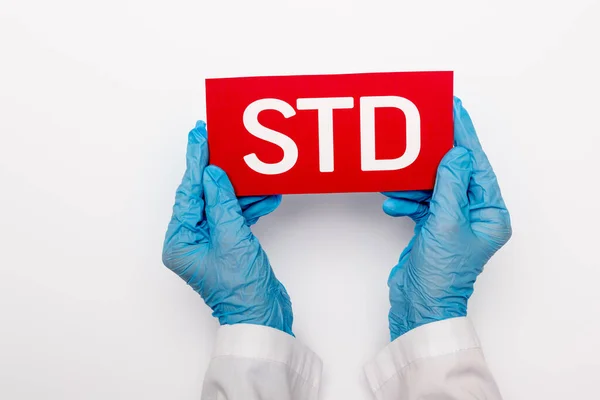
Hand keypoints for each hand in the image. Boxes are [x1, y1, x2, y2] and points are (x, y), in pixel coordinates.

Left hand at [162, 121, 292, 334]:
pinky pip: (234, 217)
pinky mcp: (227, 244)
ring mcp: (209, 242)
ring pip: (221, 204)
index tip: (199, 137)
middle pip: (202, 195)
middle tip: (215, 138)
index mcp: (180, 241)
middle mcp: (190, 241)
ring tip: (250, 169)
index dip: (196, 163)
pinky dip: (248, 207)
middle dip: (215, 170)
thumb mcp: (232, 238)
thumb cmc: (242, 289)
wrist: (262, 315)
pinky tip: (264, 196)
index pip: (188, 193)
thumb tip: (213, 175)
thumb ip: (222, 203)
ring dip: (239, 190)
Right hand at [383, 98, 511, 340]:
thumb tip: (456, 154)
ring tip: (398, 180)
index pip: (476, 165)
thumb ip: (450, 185)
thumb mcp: (446, 224)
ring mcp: (452, 220)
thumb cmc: (440, 276)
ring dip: (414, 183)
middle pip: (455, 172)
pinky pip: (421, 201)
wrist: (419, 305)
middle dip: (435, 157)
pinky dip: (407, 200)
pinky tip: (394, 202)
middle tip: (423, 130)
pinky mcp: (433, 226)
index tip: (454, 111)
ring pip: (434, 186)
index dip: (464, 136)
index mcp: (489, 213)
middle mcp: (474, 214)